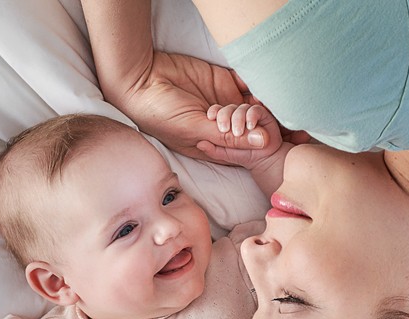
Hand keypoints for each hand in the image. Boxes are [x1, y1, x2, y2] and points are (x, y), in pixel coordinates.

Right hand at [111, 51, 270, 163]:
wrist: (142, 78)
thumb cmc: (159, 113)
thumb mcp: (194, 129)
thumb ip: (230, 137)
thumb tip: (265, 143)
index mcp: (212, 144)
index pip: (244, 149)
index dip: (256, 145)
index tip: (266, 139)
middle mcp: (220, 126)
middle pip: (251, 128)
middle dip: (256, 123)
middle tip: (251, 116)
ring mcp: (224, 103)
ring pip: (252, 107)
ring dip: (257, 105)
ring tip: (253, 102)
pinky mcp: (224, 81)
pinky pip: (248, 84)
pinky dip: (255, 84)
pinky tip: (254, 86)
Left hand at [201, 103, 282, 170]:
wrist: (264, 160)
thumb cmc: (243, 155)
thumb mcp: (224, 154)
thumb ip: (213, 150)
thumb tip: (200, 144)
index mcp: (227, 120)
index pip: (218, 111)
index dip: (214, 112)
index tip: (210, 117)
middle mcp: (238, 115)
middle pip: (229, 108)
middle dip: (225, 116)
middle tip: (224, 129)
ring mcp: (250, 114)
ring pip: (241, 108)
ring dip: (238, 118)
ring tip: (237, 132)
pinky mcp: (264, 115)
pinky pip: (256, 110)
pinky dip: (252, 116)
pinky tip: (249, 126)